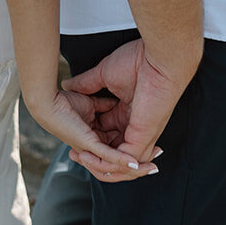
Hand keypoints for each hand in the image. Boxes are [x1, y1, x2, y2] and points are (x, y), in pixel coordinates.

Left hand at [24, 86, 156, 181]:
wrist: (48, 99)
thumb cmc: (65, 101)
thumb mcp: (92, 103)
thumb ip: (105, 107)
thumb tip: (116, 104)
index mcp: (95, 139)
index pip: (118, 151)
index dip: (135, 153)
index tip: (154, 150)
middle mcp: (93, 149)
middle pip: (119, 164)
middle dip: (139, 167)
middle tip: (156, 166)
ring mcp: (91, 149)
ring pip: (116, 165)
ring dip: (135, 169)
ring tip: (151, 167)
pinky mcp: (88, 145)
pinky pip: (108, 156)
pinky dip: (121, 161)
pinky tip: (135, 164)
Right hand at [61, 38, 195, 178]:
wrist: (157, 60)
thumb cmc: (136, 62)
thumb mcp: (103, 74)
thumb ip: (86, 83)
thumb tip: (68, 84)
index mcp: (126, 114)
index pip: (106, 136)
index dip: (90, 142)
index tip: (73, 143)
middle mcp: (134, 128)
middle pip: (112, 153)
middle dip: (92, 158)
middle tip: (74, 154)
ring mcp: (140, 135)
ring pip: (120, 164)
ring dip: (99, 164)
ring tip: (81, 157)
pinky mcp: (142, 138)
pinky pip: (126, 160)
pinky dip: (109, 162)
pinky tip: (95, 157)